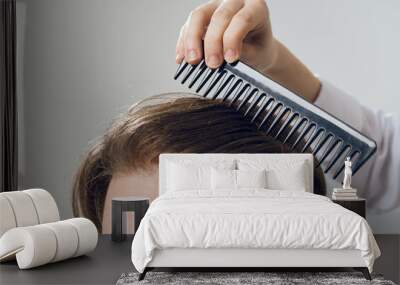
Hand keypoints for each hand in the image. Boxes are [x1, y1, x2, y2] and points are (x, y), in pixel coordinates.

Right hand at [176, 0, 320, 101]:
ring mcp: (216, 6)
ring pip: (198, 16)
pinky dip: (183, 43)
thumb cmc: (258, 49)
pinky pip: (188, 25)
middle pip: (219, 16)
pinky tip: (182, 57)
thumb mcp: (257, 53)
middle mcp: (234, 2)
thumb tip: (222, 57)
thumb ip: (242, 53)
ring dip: (192, 40)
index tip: (230, 59)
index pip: (242, 19)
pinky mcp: (202, 17)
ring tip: (192, 61)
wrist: (255, 49)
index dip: (233, 39)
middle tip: (212, 64)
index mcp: (255, 8)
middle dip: (212, 42)